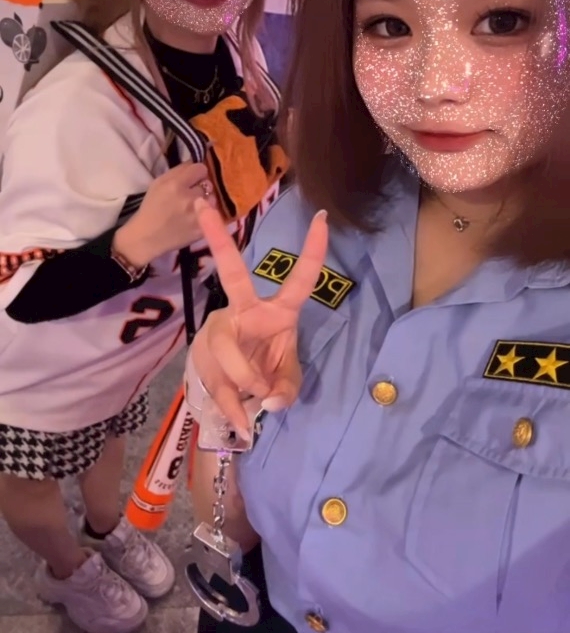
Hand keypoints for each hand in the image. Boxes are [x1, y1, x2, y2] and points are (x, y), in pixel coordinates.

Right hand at [113, 162, 216, 267]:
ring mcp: (198, 215)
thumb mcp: (158, 183)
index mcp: (176, 185)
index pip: (201, 168)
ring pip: (213, 199)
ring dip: (206, 201)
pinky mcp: (203, 229)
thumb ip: (178, 170)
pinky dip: (206, 215)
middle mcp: (189, 198)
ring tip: (195, 207)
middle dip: (201, 187)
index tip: (193, 178)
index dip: (197, 172)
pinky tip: (196, 217)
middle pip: (208, 184)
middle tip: (192, 194)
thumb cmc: (151, 207)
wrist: (147, 237)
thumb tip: (195, 161)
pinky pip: (213, 214)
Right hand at [187, 198, 327, 433]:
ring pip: (229, 352)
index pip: (300, 279)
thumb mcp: (287, 380)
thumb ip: (286, 390)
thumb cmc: (266, 372)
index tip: (323, 217)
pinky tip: (241, 426)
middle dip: (217, 239)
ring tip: (254, 404)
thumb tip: (269, 402)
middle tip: (203, 206)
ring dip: (246, 383)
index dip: (313, 250)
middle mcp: (243, 311)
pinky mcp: (202, 353)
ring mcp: (219, 329)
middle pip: (231, 273)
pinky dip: (232, 408)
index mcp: (276, 310)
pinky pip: (218, 381)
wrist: (231, 394)